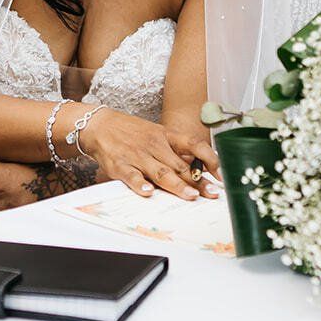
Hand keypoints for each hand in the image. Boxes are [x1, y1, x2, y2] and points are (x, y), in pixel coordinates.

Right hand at [80, 108, 218, 200]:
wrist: (98, 124)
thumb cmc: (130, 132)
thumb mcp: (156, 134)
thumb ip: (175, 152)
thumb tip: (201, 168)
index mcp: (166, 136)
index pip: (194, 145)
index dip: (210, 159)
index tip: (221, 174)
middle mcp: (154, 145)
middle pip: (180, 165)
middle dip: (198, 181)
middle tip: (212, 194)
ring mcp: (137, 155)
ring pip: (160, 172)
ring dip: (177, 184)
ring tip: (190, 195)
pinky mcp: (120, 165)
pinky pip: (132, 176)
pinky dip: (139, 184)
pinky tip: (148, 192)